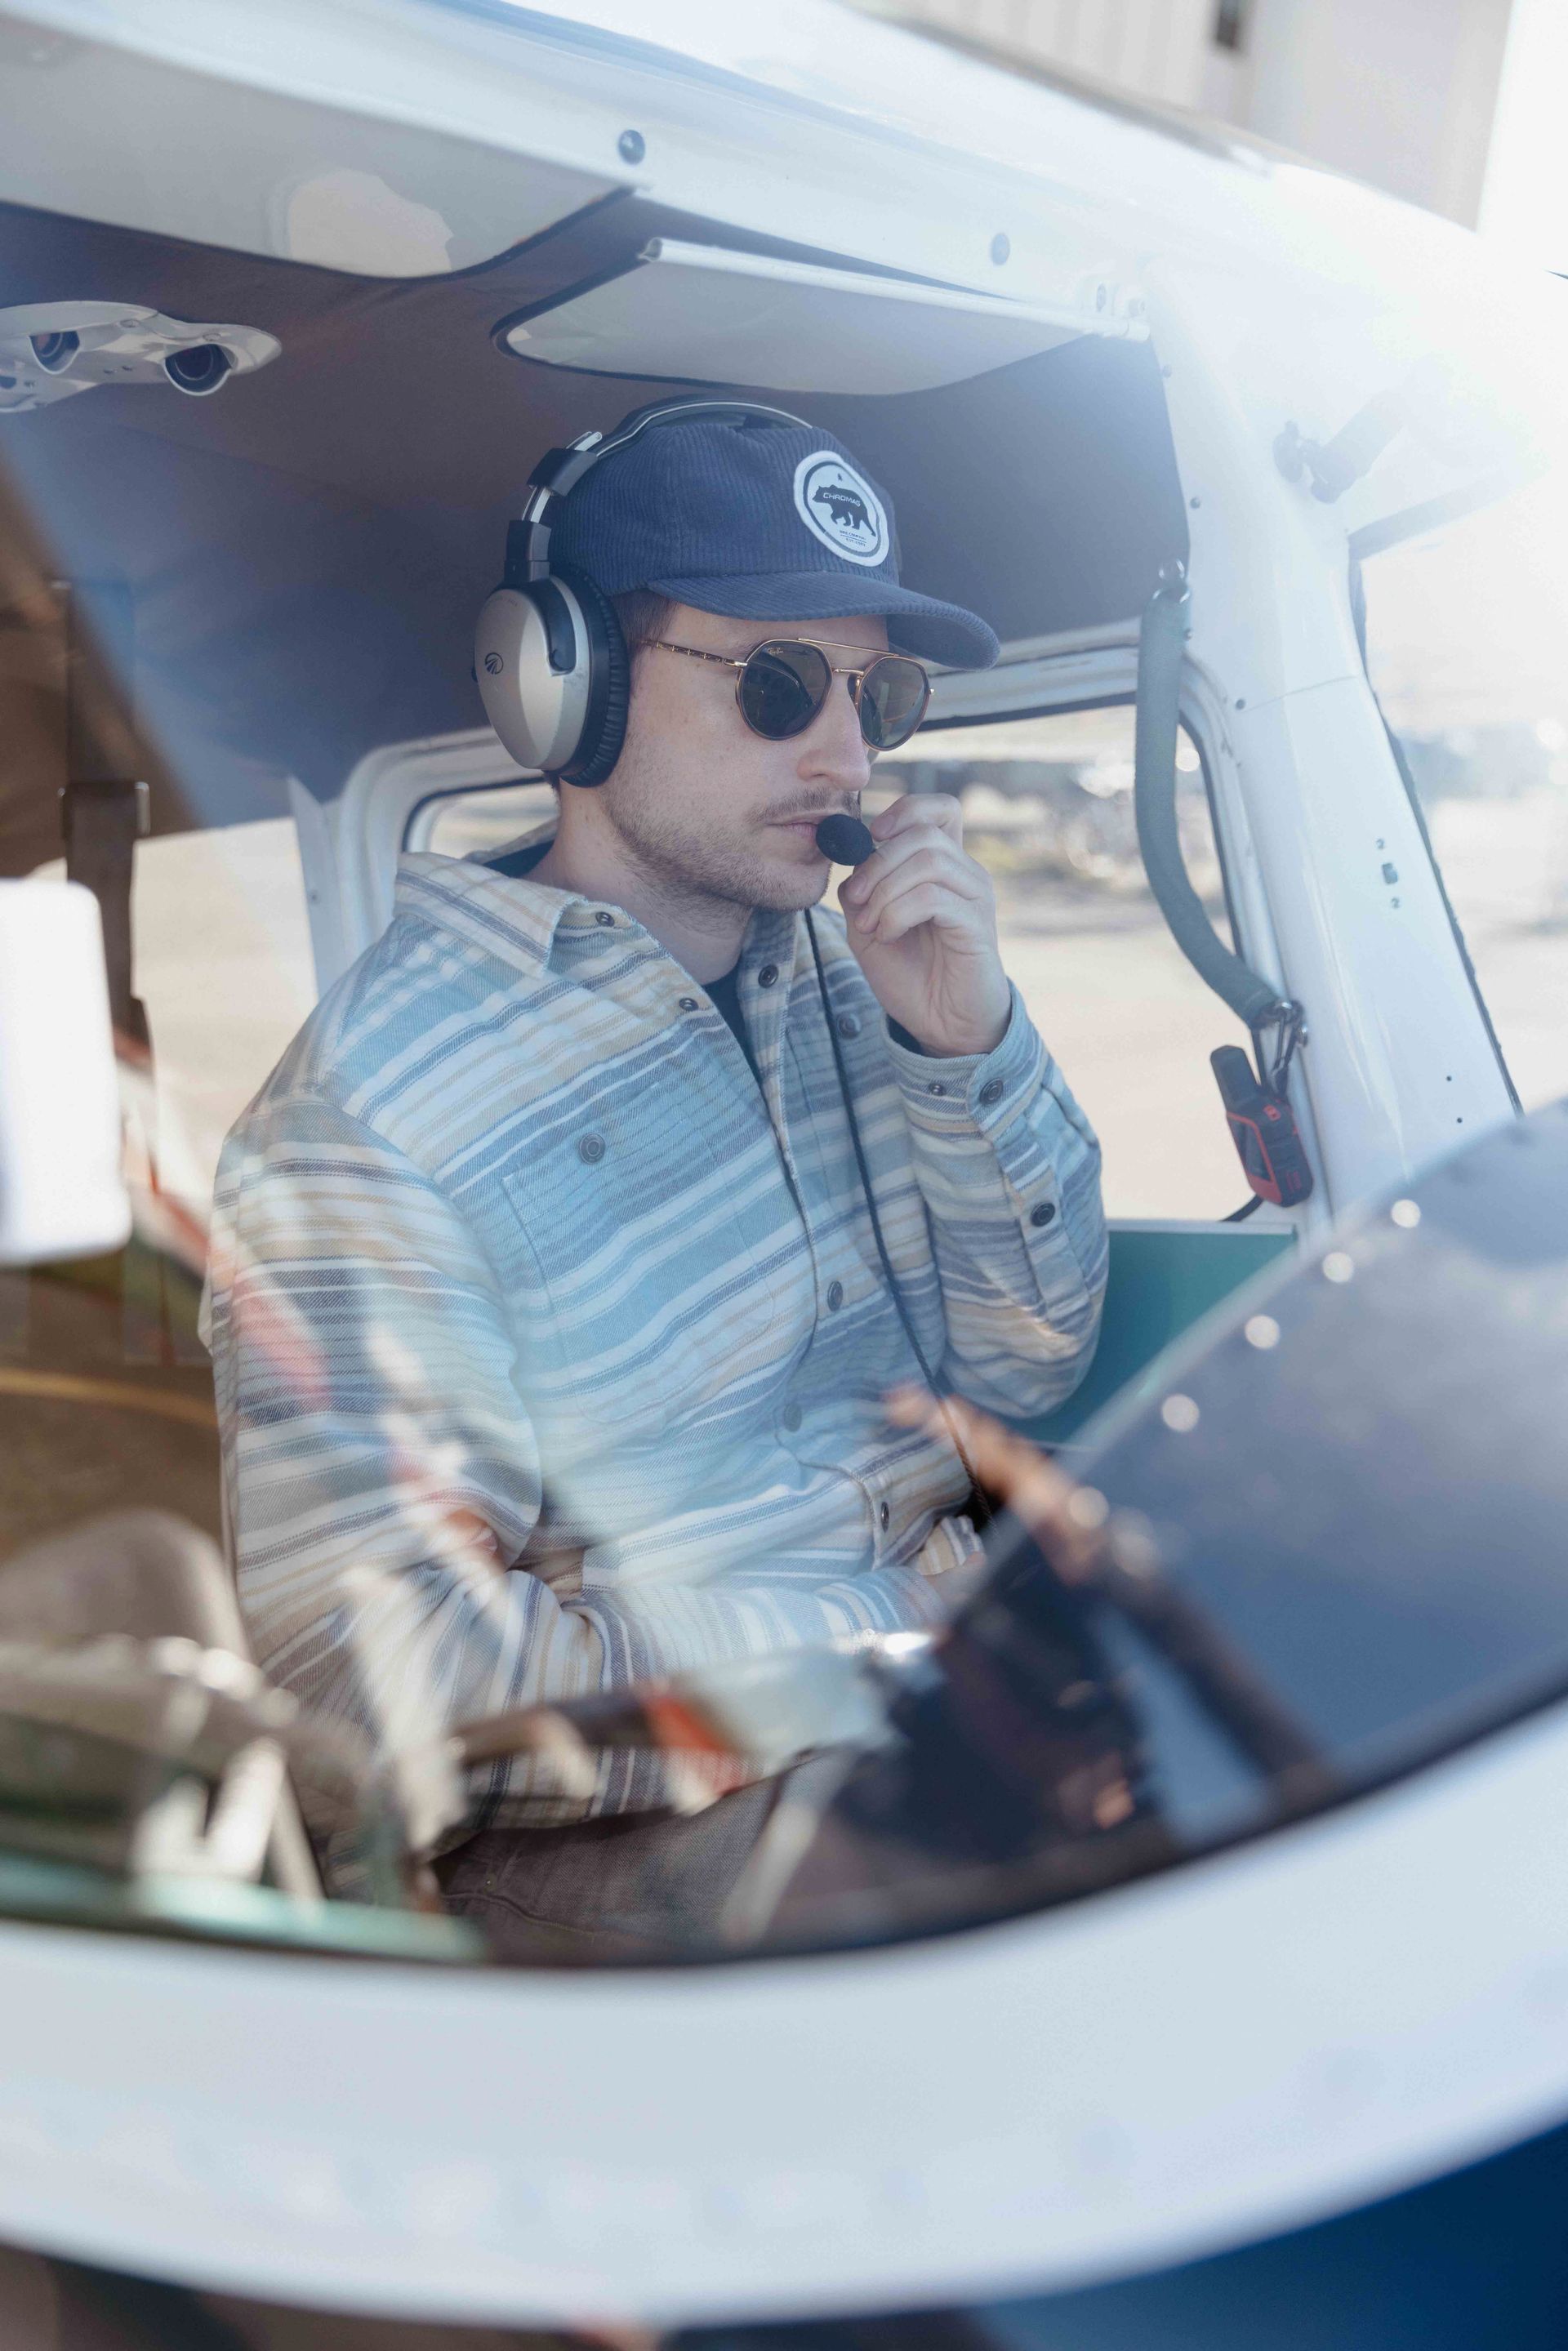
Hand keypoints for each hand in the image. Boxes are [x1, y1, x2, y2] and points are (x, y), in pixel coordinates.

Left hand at [837, 794, 1010, 1057]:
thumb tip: (850, 859)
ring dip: (885, 891)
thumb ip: (860, 890)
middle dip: (877, 863)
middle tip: (857, 901)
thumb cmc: (911, 975)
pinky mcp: (977, 925)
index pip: (940, 810)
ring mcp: (975, 897)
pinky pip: (932, 898)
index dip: (905, 810)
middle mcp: (966, 874)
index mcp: (944, 867)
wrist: (941, 1024)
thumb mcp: (869, 926)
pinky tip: (887, 935)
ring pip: (927, 861)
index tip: (873, 835)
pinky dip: (896, 913)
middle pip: (924, 833)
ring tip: (871, 925)